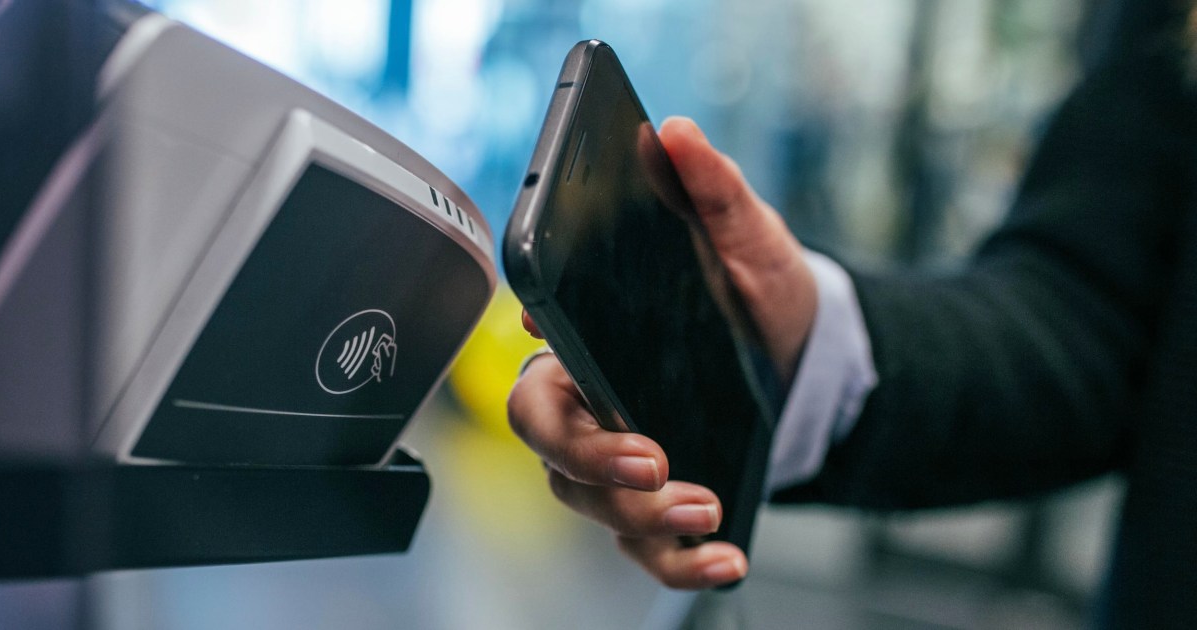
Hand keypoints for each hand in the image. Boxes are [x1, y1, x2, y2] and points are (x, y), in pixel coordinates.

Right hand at [507, 117, 816, 588]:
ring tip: (707, 506)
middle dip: (590, 459)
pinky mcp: (659, 505)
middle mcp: (592, 405)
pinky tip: (725, 558)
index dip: (546, 374)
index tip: (580, 367)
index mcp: (594, 341)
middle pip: (547, 443)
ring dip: (642, 516)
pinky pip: (646, 549)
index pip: (537, 361)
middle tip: (653, 460)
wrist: (806, 356)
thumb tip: (678, 136)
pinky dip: (679, 563)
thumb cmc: (759, 295)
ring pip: (590, 504)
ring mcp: (620, 461)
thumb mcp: (750, 238)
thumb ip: (714, 190)